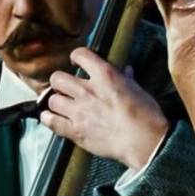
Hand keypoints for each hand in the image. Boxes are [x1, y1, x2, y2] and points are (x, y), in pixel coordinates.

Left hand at [39, 47, 168, 169]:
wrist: (144, 141)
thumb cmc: (145, 115)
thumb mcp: (138, 90)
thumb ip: (126, 79)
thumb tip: (126, 71)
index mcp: (105, 75)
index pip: (80, 54)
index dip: (76, 57)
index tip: (76, 63)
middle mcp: (87, 90)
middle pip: (57, 78)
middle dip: (60, 82)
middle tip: (66, 88)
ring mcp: (79, 111)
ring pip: (52, 100)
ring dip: (56, 102)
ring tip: (61, 105)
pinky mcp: (75, 131)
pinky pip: (51, 122)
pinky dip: (49, 119)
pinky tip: (51, 118)